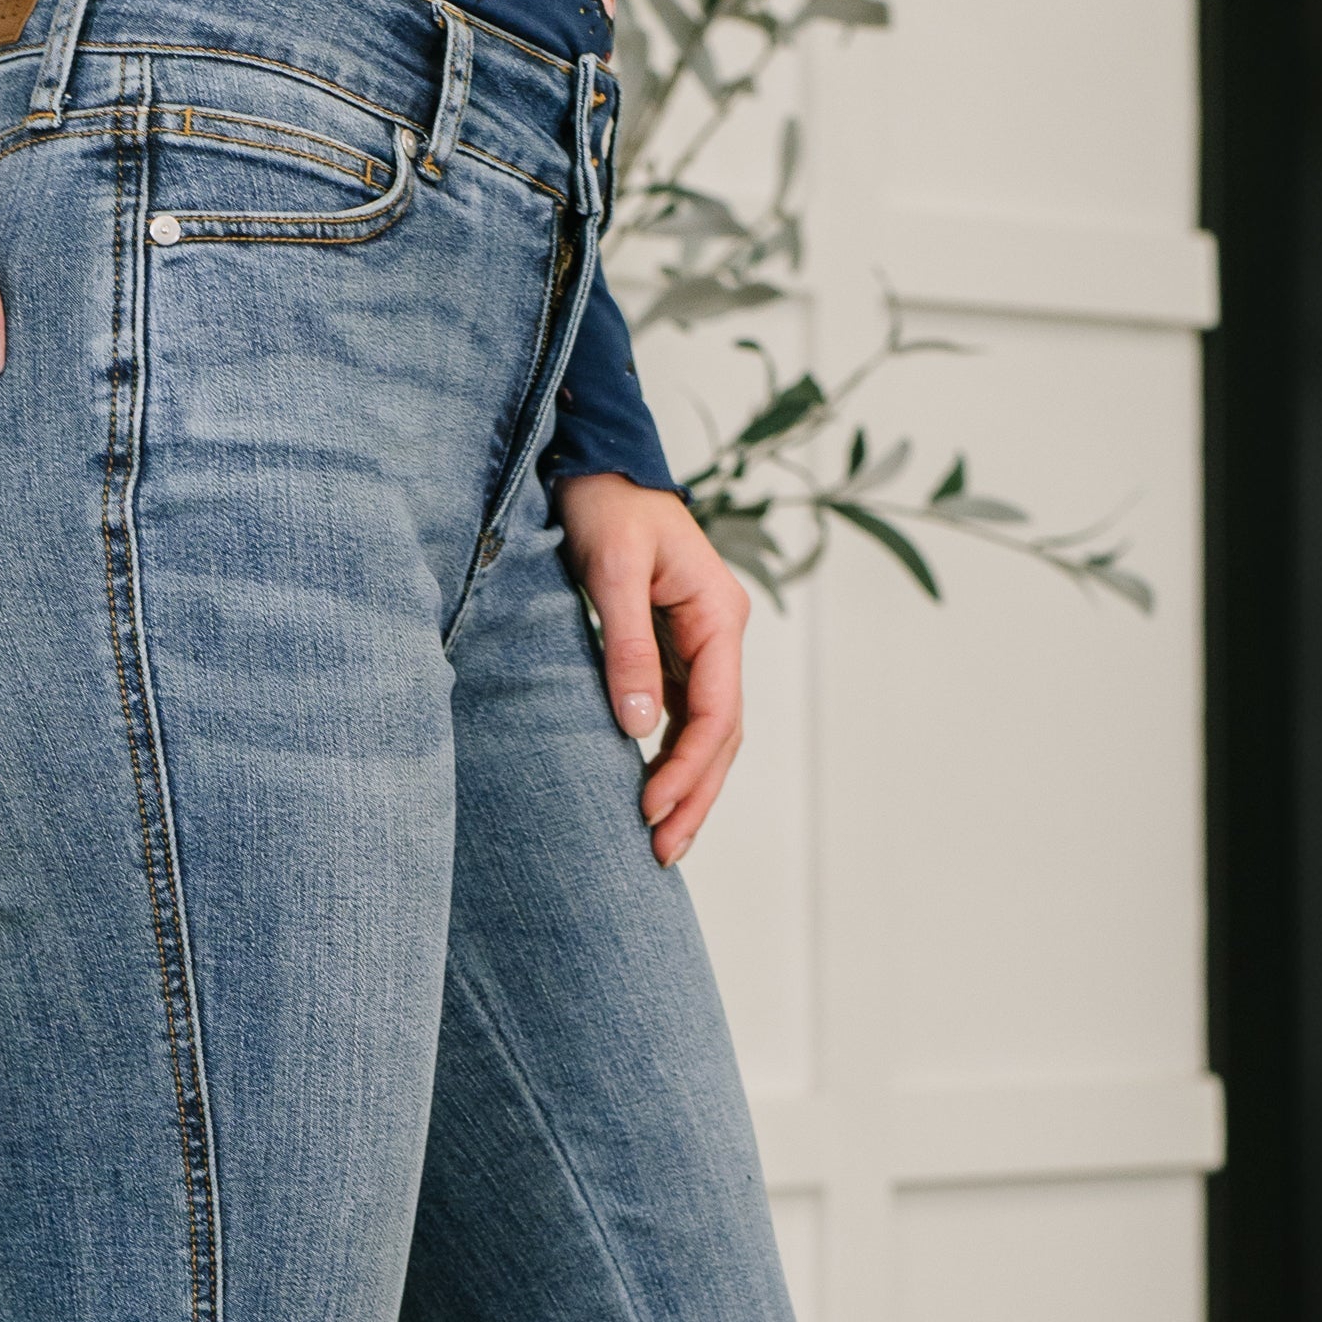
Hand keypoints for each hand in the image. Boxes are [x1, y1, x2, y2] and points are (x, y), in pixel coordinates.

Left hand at [551, 475, 748, 862]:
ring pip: (709, 733)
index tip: (651, 808)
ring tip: (662, 841)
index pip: (717, 713)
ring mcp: (702, 645)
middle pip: (722, 735)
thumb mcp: (611, 570)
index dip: (687, 768)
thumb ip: (628, 649)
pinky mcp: (677, 650)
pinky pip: (686, 717)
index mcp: (719, 615)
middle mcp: (720, 635)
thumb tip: (639, 727)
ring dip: (689, 787)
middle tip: (662, 853)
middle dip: (696, 796)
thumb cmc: (605, 507)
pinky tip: (655, 793)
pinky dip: (674, 758)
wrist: (599, 469)